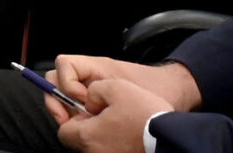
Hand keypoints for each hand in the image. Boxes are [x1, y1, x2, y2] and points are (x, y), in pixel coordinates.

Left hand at [49, 58, 200, 150]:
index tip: (78, 105)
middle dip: (83, 123)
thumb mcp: (114, 86)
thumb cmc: (145, 114)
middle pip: (77, 138)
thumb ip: (92, 90)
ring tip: (116, 118)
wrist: (171, 136)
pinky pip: (108, 148)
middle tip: (99, 110)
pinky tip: (125, 128)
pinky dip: (111, 139)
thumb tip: (88, 101)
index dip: (67, 114)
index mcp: (86, 137)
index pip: (62, 129)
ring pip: (93, 144)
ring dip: (98, 131)